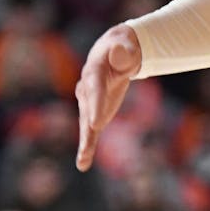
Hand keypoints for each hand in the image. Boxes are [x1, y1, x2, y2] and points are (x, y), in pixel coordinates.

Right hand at [75, 24, 142, 170]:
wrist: (113, 54)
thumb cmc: (122, 50)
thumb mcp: (126, 46)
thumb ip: (124, 52)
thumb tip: (121, 54)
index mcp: (94, 71)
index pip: (96, 88)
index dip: (95, 105)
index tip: (95, 123)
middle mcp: (86, 88)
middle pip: (88, 108)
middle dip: (89, 124)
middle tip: (92, 137)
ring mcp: (88, 102)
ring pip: (86, 123)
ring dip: (86, 141)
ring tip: (84, 159)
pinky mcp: (94, 112)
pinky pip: (90, 130)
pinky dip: (87, 146)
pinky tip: (83, 164)